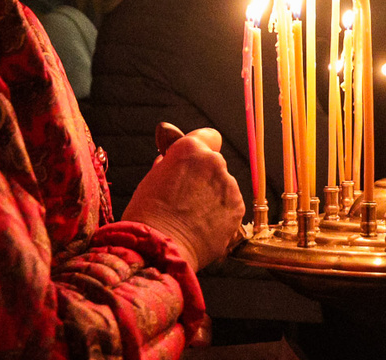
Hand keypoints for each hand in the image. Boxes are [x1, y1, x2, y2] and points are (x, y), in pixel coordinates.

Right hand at [122, 124, 243, 270]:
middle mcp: (213, 162)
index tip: (195, 161)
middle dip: (204, 175)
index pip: (208, 136)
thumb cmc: (148, 214)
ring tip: (192, 217)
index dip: (201, 147)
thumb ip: (168, 164)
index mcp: (190, 149)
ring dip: (213, 195)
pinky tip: (202, 226)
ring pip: (223, 185)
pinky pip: (230, 205)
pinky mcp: (237, 208)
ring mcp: (228, 185)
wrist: (160, 248)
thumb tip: (169, 159)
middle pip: (214, 163)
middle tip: (186, 196)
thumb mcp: (151, 180)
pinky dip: (221, 213)